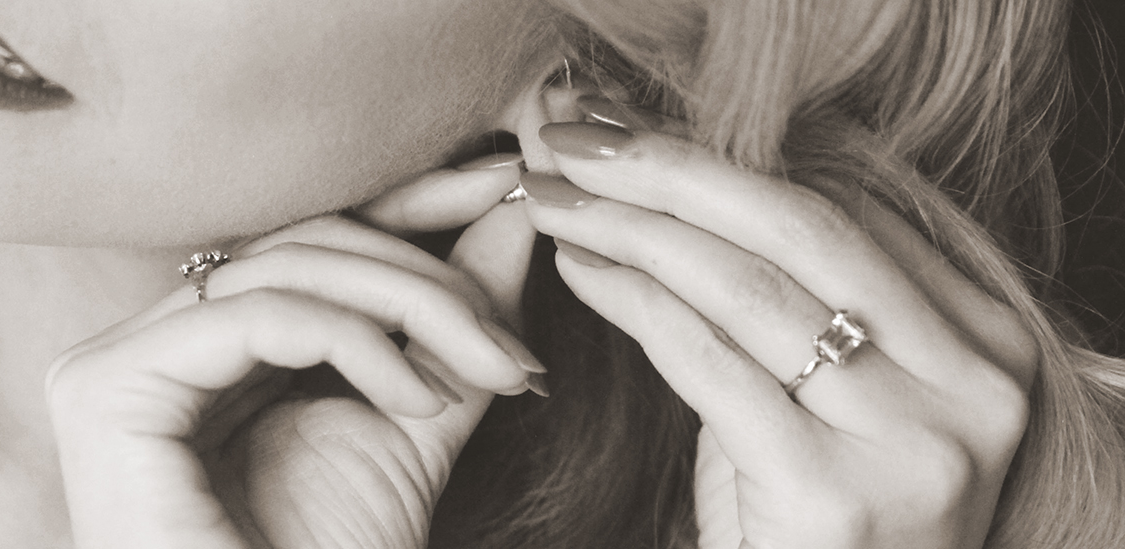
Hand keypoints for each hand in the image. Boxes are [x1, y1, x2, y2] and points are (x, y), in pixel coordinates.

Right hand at [45, 157, 536, 548]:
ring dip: (410, 306)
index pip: (307, 243)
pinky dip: (353, 341)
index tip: (499, 185)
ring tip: (488, 371)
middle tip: (513, 342)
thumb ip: (451, 323)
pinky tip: (417, 398)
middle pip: (300, 247)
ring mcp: (114, 362)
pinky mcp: (105, 388)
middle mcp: (150, 343)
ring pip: (283, 270)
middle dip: (425, 275)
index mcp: (209, 347)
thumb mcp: (415, 418)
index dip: (402, 204)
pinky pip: (252, 316)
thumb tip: (512, 213)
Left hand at [522, 107, 1035, 547]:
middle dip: (671, 170)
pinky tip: (579, 267)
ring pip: (747, 286)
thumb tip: (690, 180)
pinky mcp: (832, 494)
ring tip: (557, 198)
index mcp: (988, 343)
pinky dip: (631, 300)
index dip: (723, 158)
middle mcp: (973, 386)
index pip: (844, 211)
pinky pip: (709, 361)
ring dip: (630, 228)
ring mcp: (914, 442)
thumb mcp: (833, 394)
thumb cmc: (815, 515)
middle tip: (577, 140)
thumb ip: (800, 299)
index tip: (628, 134)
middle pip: (801, 228)